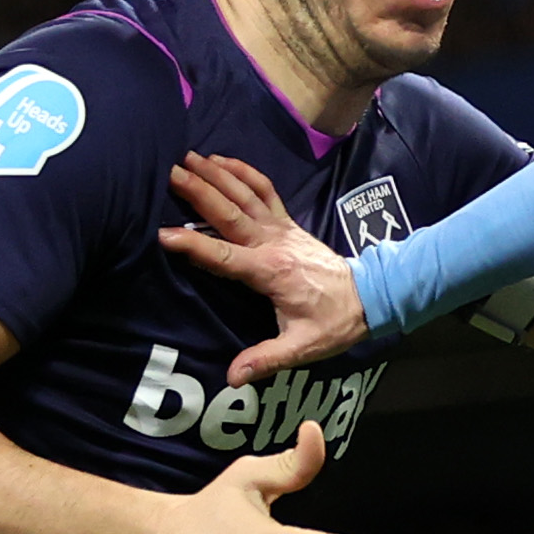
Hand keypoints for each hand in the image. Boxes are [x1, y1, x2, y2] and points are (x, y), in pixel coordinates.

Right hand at [160, 154, 368, 381]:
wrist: (370, 297)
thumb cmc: (334, 323)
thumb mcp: (303, 347)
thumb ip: (266, 359)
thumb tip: (233, 377)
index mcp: (270, 272)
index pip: (223, 257)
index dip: (193, 246)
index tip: (162, 234)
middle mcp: (273, 244)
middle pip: (230, 213)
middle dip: (198, 191)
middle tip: (168, 171)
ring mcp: (282, 229)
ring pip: (246, 194)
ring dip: (217, 174)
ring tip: (187, 156)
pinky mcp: (288, 224)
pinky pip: (264, 191)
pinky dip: (244, 172)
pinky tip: (223, 161)